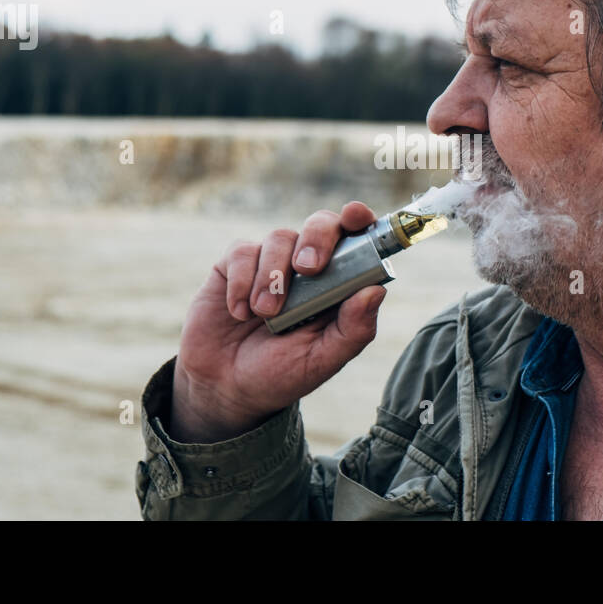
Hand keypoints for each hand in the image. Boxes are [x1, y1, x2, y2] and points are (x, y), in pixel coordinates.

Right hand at [170, 202, 386, 442]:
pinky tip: (239, 312)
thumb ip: (352, 330)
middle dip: (317, 238)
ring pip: (280, 237)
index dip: (360, 219)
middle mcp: (308, 266)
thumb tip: (376, 290)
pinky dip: (242, 282)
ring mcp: (271, 262)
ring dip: (273, 275)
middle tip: (308, 269)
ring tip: (264, 313)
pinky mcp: (235, 266)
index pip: (357, 238)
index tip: (356, 216)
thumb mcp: (322, 361)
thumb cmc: (282, 373)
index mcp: (338, 283)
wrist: (226, 387)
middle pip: (321, 223)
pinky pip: (242, 253)